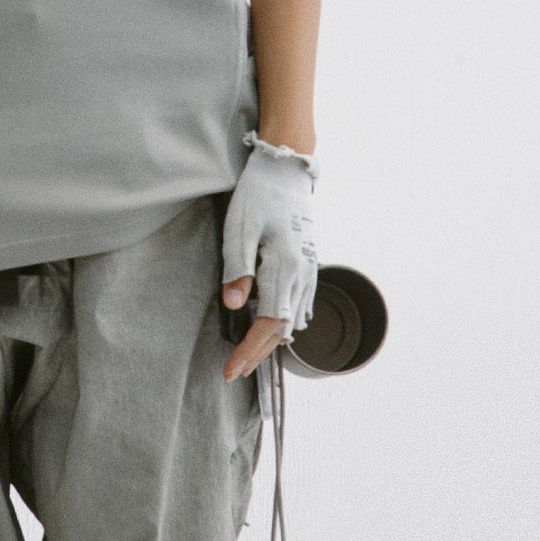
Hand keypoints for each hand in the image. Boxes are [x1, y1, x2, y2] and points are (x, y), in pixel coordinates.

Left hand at [218, 137, 317, 380]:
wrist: (286, 169)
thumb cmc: (259, 194)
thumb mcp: (239, 227)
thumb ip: (237, 268)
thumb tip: (235, 306)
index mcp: (286, 266)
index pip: (268, 323)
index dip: (249, 350)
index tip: (230, 370)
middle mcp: (303, 273)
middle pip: (283, 328)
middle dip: (258, 354)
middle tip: (233, 371)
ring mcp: (310, 269)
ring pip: (294, 318)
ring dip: (272, 341)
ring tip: (248, 356)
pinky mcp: (309, 263)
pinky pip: (301, 304)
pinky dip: (285, 323)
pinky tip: (272, 330)